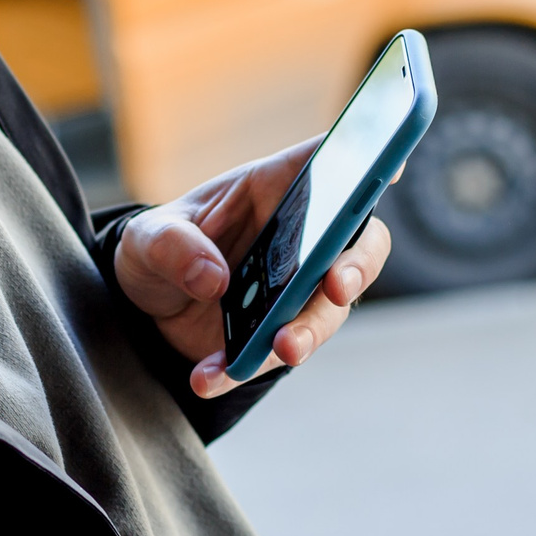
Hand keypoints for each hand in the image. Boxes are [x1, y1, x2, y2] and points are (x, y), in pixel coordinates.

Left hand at [114, 138, 391, 398]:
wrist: (146, 305)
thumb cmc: (158, 249)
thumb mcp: (147, 237)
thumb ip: (173, 246)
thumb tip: (214, 278)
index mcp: (273, 187)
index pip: (326, 164)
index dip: (365, 159)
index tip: (388, 166)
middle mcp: (301, 236)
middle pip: (356, 244)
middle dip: (355, 266)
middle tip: (337, 287)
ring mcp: (298, 288)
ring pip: (329, 309)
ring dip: (310, 331)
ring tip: (282, 349)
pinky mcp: (281, 333)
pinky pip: (279, 353)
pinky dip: (246, 368)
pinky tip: (209, 376)